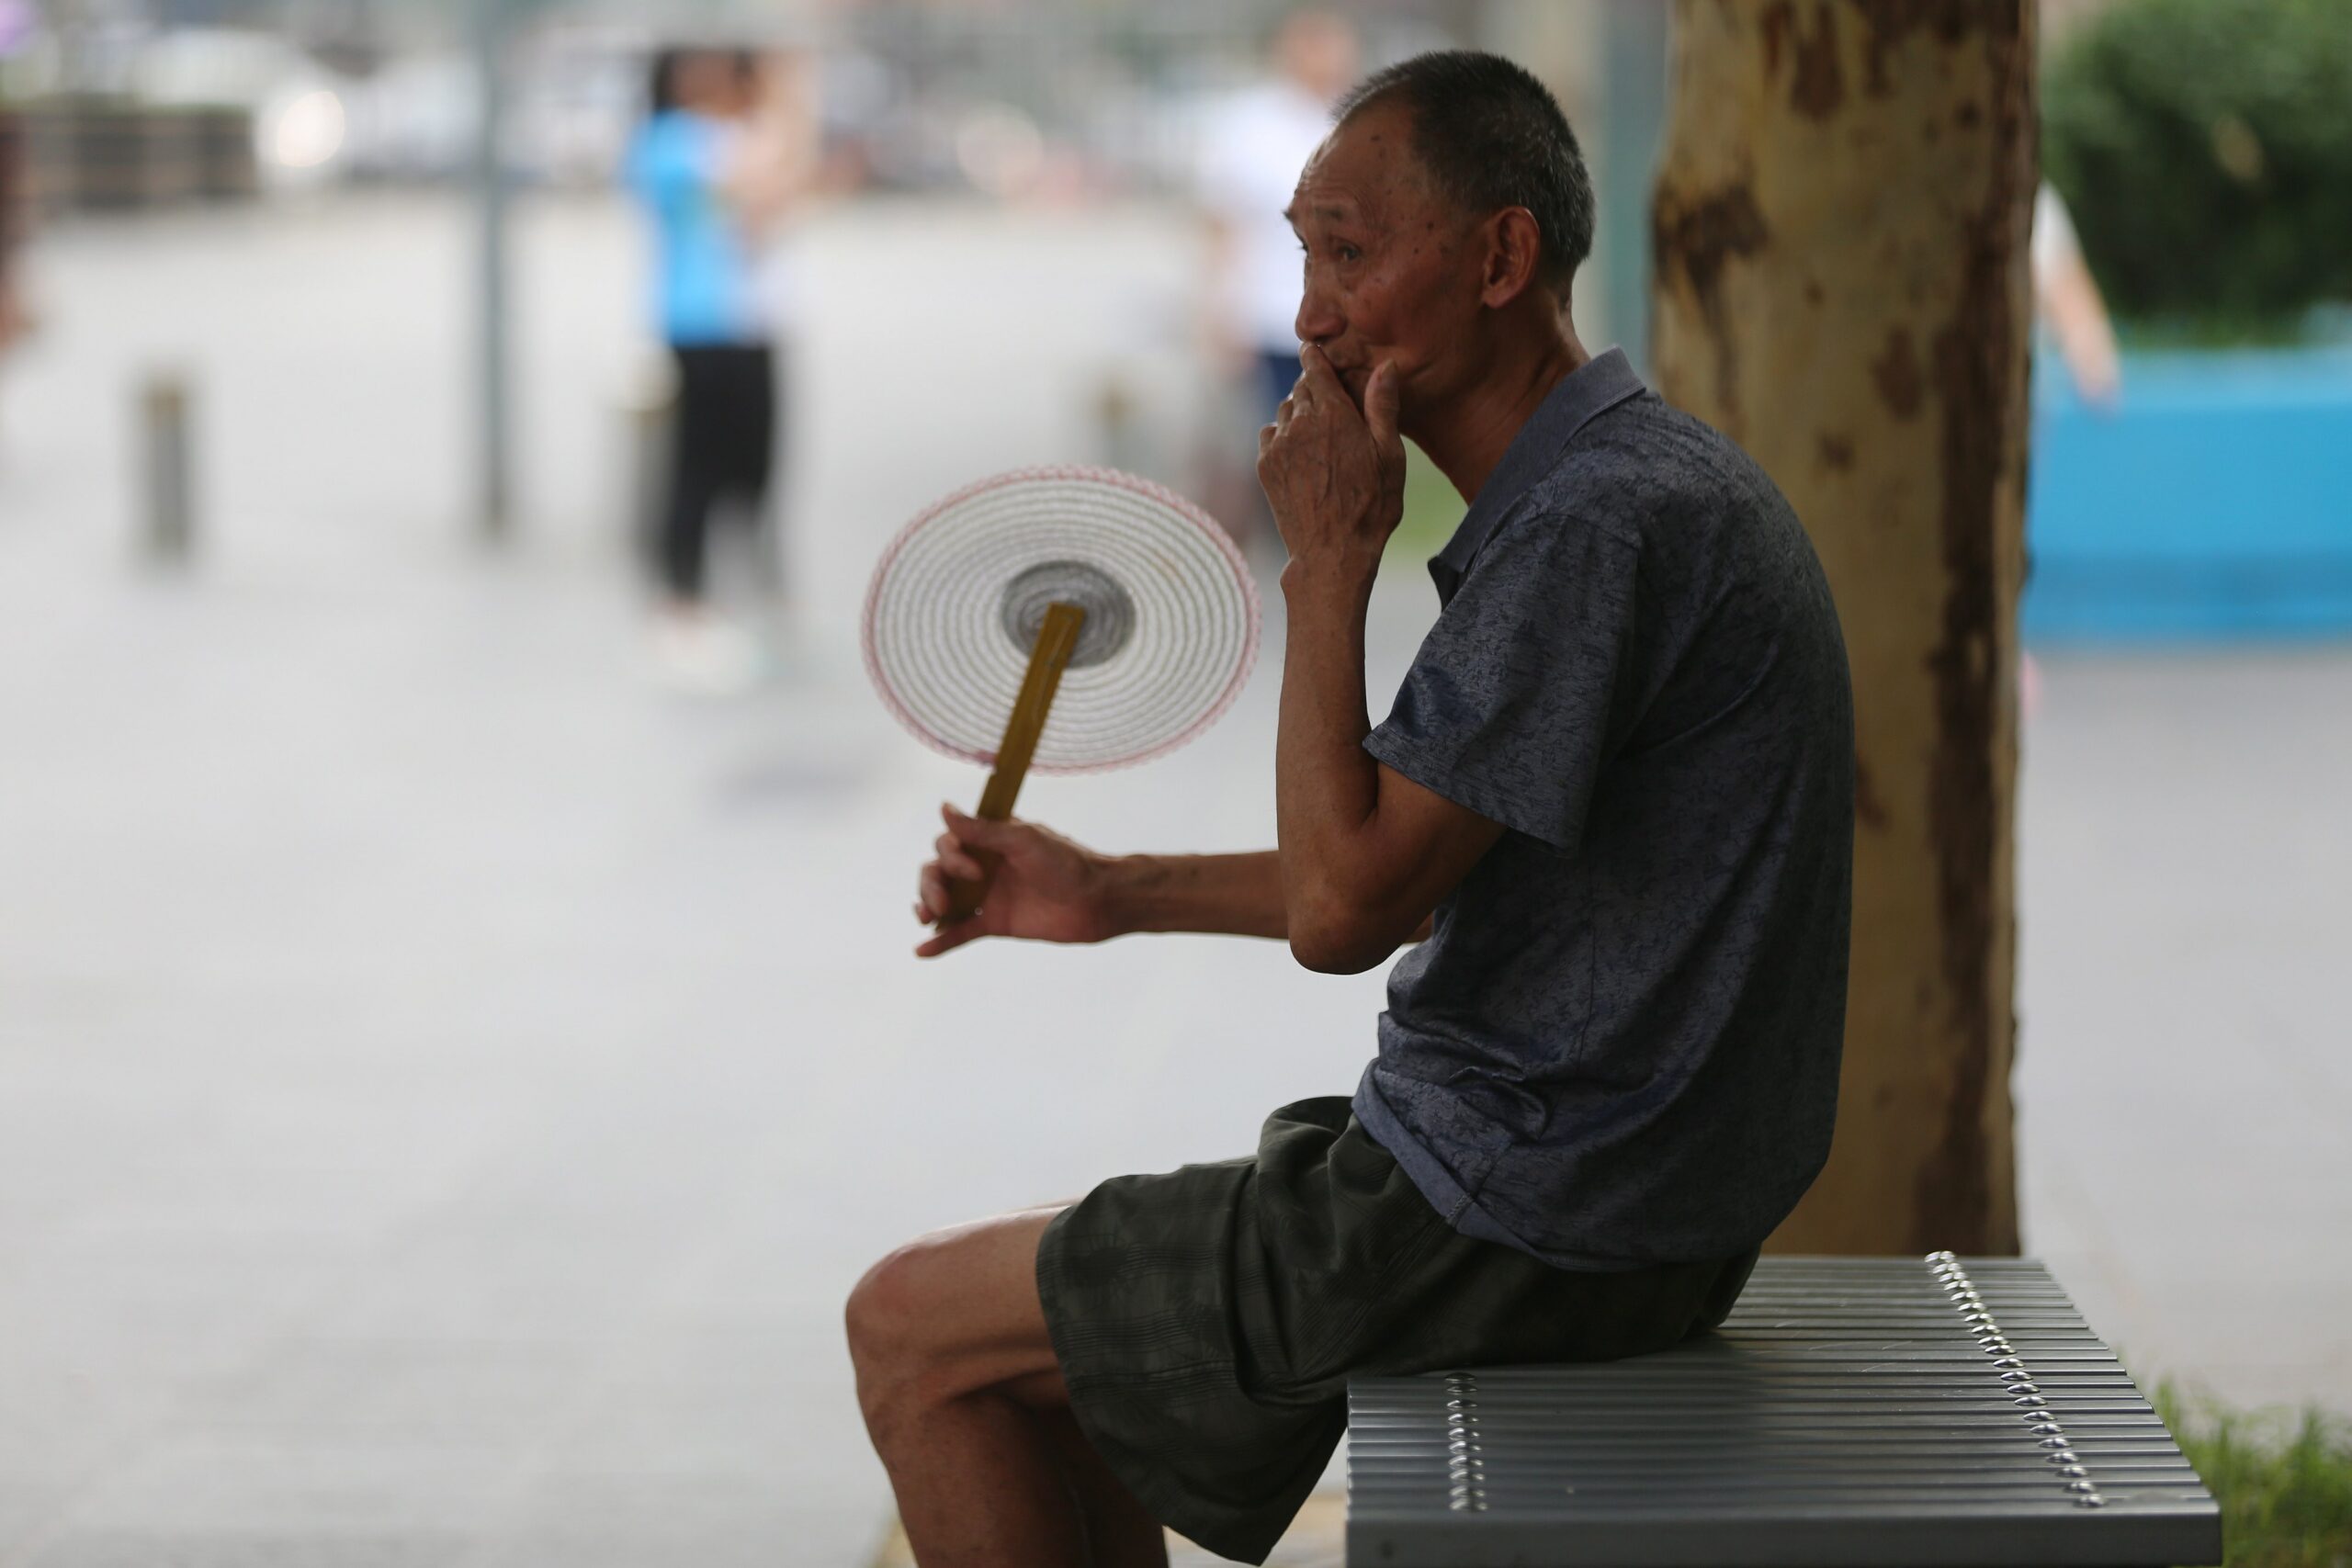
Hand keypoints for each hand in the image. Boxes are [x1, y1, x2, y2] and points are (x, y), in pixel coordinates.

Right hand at [913, 805, 1117, 957]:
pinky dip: (941, 941)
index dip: (951, 858)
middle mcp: (983, 866)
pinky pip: (961, 932)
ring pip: (944, 900)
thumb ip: (982, 830)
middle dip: (931, 885)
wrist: (1098, 901)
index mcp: (990, 841)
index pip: (949, 844)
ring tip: (927, 917)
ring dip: (927, 906)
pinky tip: (921, 950)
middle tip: (942, 903)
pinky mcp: (995, 924)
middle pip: (938, 872)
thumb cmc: (1067, 863)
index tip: (976, 871)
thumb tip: (944, 808)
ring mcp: (988, 896)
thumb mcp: (1024, 840)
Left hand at [1256, 345, 1404, 574]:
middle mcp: (1301, 424)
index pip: (1315, 366)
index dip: (1316, 357)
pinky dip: (1283, 436)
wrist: (1332, 553)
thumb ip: (1383, 407)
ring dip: (1299, 413)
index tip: (1318, 354)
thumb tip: (1385, 366)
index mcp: (1335, 415)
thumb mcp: (1391, 456)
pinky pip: (1270, 434)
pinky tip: (1302, 454)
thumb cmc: (1371, 507)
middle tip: (1333, 407)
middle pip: (1300, 388)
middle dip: (1314, 389)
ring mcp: (1279, 445)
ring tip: (1320, 435)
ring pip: (1285, 410)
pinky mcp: (1265, 466)